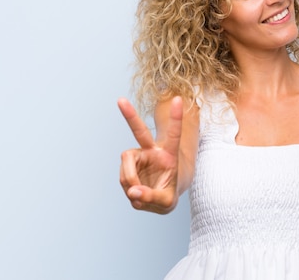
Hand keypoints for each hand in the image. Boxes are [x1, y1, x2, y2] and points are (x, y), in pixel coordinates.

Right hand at [118, 97, 182, 213]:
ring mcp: (138, 158)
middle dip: (130, 116)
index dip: (176, 118)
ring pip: (127, 170)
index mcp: (169, 155)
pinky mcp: (128, 166)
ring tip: (141, 195)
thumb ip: (152, 197)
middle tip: (120, 100)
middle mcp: (152, 152)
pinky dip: (129, 191)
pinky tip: (137, 194)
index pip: (174, 135)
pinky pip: (124, 179)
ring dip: (131, 185)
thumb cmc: (168, 193)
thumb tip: (132, 192)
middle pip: (139, 132)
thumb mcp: (168, 201)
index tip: (178, 99)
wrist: (161, 195)